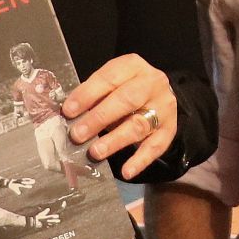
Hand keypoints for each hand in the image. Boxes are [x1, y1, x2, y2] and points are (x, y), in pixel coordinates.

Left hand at [63, 55, 178, 179]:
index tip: (68, 111)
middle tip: (77, 135)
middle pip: (127, 100)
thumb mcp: (111, 84)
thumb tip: (68, 116)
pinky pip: (155, 146)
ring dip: (115, 140)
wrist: (158, 94)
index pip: (109, 78)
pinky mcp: (170, 129)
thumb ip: (93, 96)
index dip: (87, 94)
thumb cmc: (125, 89)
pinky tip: (126, 172)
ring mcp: (164, 107)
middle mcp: (152, 83)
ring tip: (95, 152)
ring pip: (139, 125)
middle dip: (99, 118)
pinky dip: (140, 160)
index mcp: (133, 66)